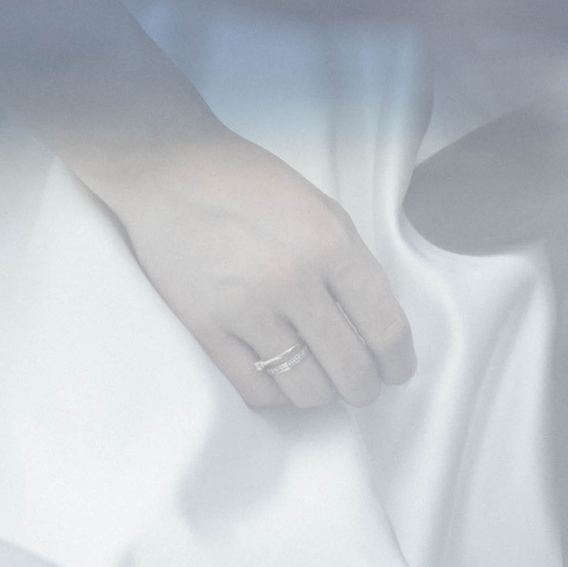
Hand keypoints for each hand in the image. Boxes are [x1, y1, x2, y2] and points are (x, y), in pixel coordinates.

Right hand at [93, 126, 417, 412]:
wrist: (169, 171)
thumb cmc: (248, 183)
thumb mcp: (319, 206)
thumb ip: (350, 263)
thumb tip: (373, 324)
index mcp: (330, 244)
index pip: (385, 328)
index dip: (399, 362)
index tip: (397, 371)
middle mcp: (293, 281)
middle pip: (351, 369)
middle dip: (364, 387)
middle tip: (361, 385)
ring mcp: (247, 309)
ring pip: (306, 390)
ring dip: (322, 393)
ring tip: (319, 380)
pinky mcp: (206, 329)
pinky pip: (256, 389)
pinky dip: (277, 395)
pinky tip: (280, 379)